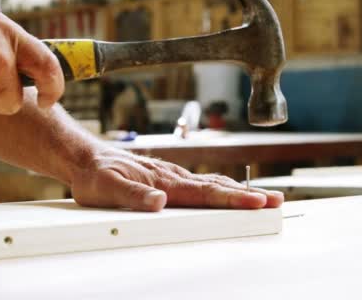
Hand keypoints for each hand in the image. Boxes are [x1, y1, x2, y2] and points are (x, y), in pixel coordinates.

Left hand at [71, 148, 283, 211]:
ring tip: (264, 197)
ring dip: (240, 191)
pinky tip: (229, 190)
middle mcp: (173, 177)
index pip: (205, 192)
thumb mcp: (106, 188)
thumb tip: (159, 201)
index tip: (255, 203)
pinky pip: (202, 182)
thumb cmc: (96, 174)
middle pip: (217, 186)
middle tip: (276, 201)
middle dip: (248, 195)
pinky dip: (223, 187)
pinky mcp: (169, 178)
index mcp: (165, 181)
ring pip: (213, 183)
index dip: (232, 199)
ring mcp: (173, 176)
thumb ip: (133, 195)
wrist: (86, 158)